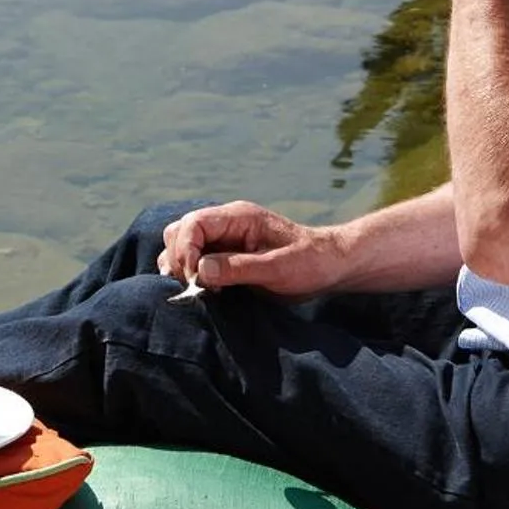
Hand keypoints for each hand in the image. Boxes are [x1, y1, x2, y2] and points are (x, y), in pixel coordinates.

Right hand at [159, 202, 347, 299]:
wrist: (330, 266)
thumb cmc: (310, 263)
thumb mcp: (278, 268)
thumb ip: (239, 268)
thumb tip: (200, 270)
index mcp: (238, 217)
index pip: (194, 223)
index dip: (185, 250)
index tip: (194, 278)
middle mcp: (226, 224)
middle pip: (179, 231)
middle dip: (178, 259)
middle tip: (194, 287)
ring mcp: (223, 239)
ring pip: (181, 245)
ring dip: (180, 268)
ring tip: (198, 290)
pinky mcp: (224, 257)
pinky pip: (194, 261)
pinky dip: (189, 275)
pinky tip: (204, 291)